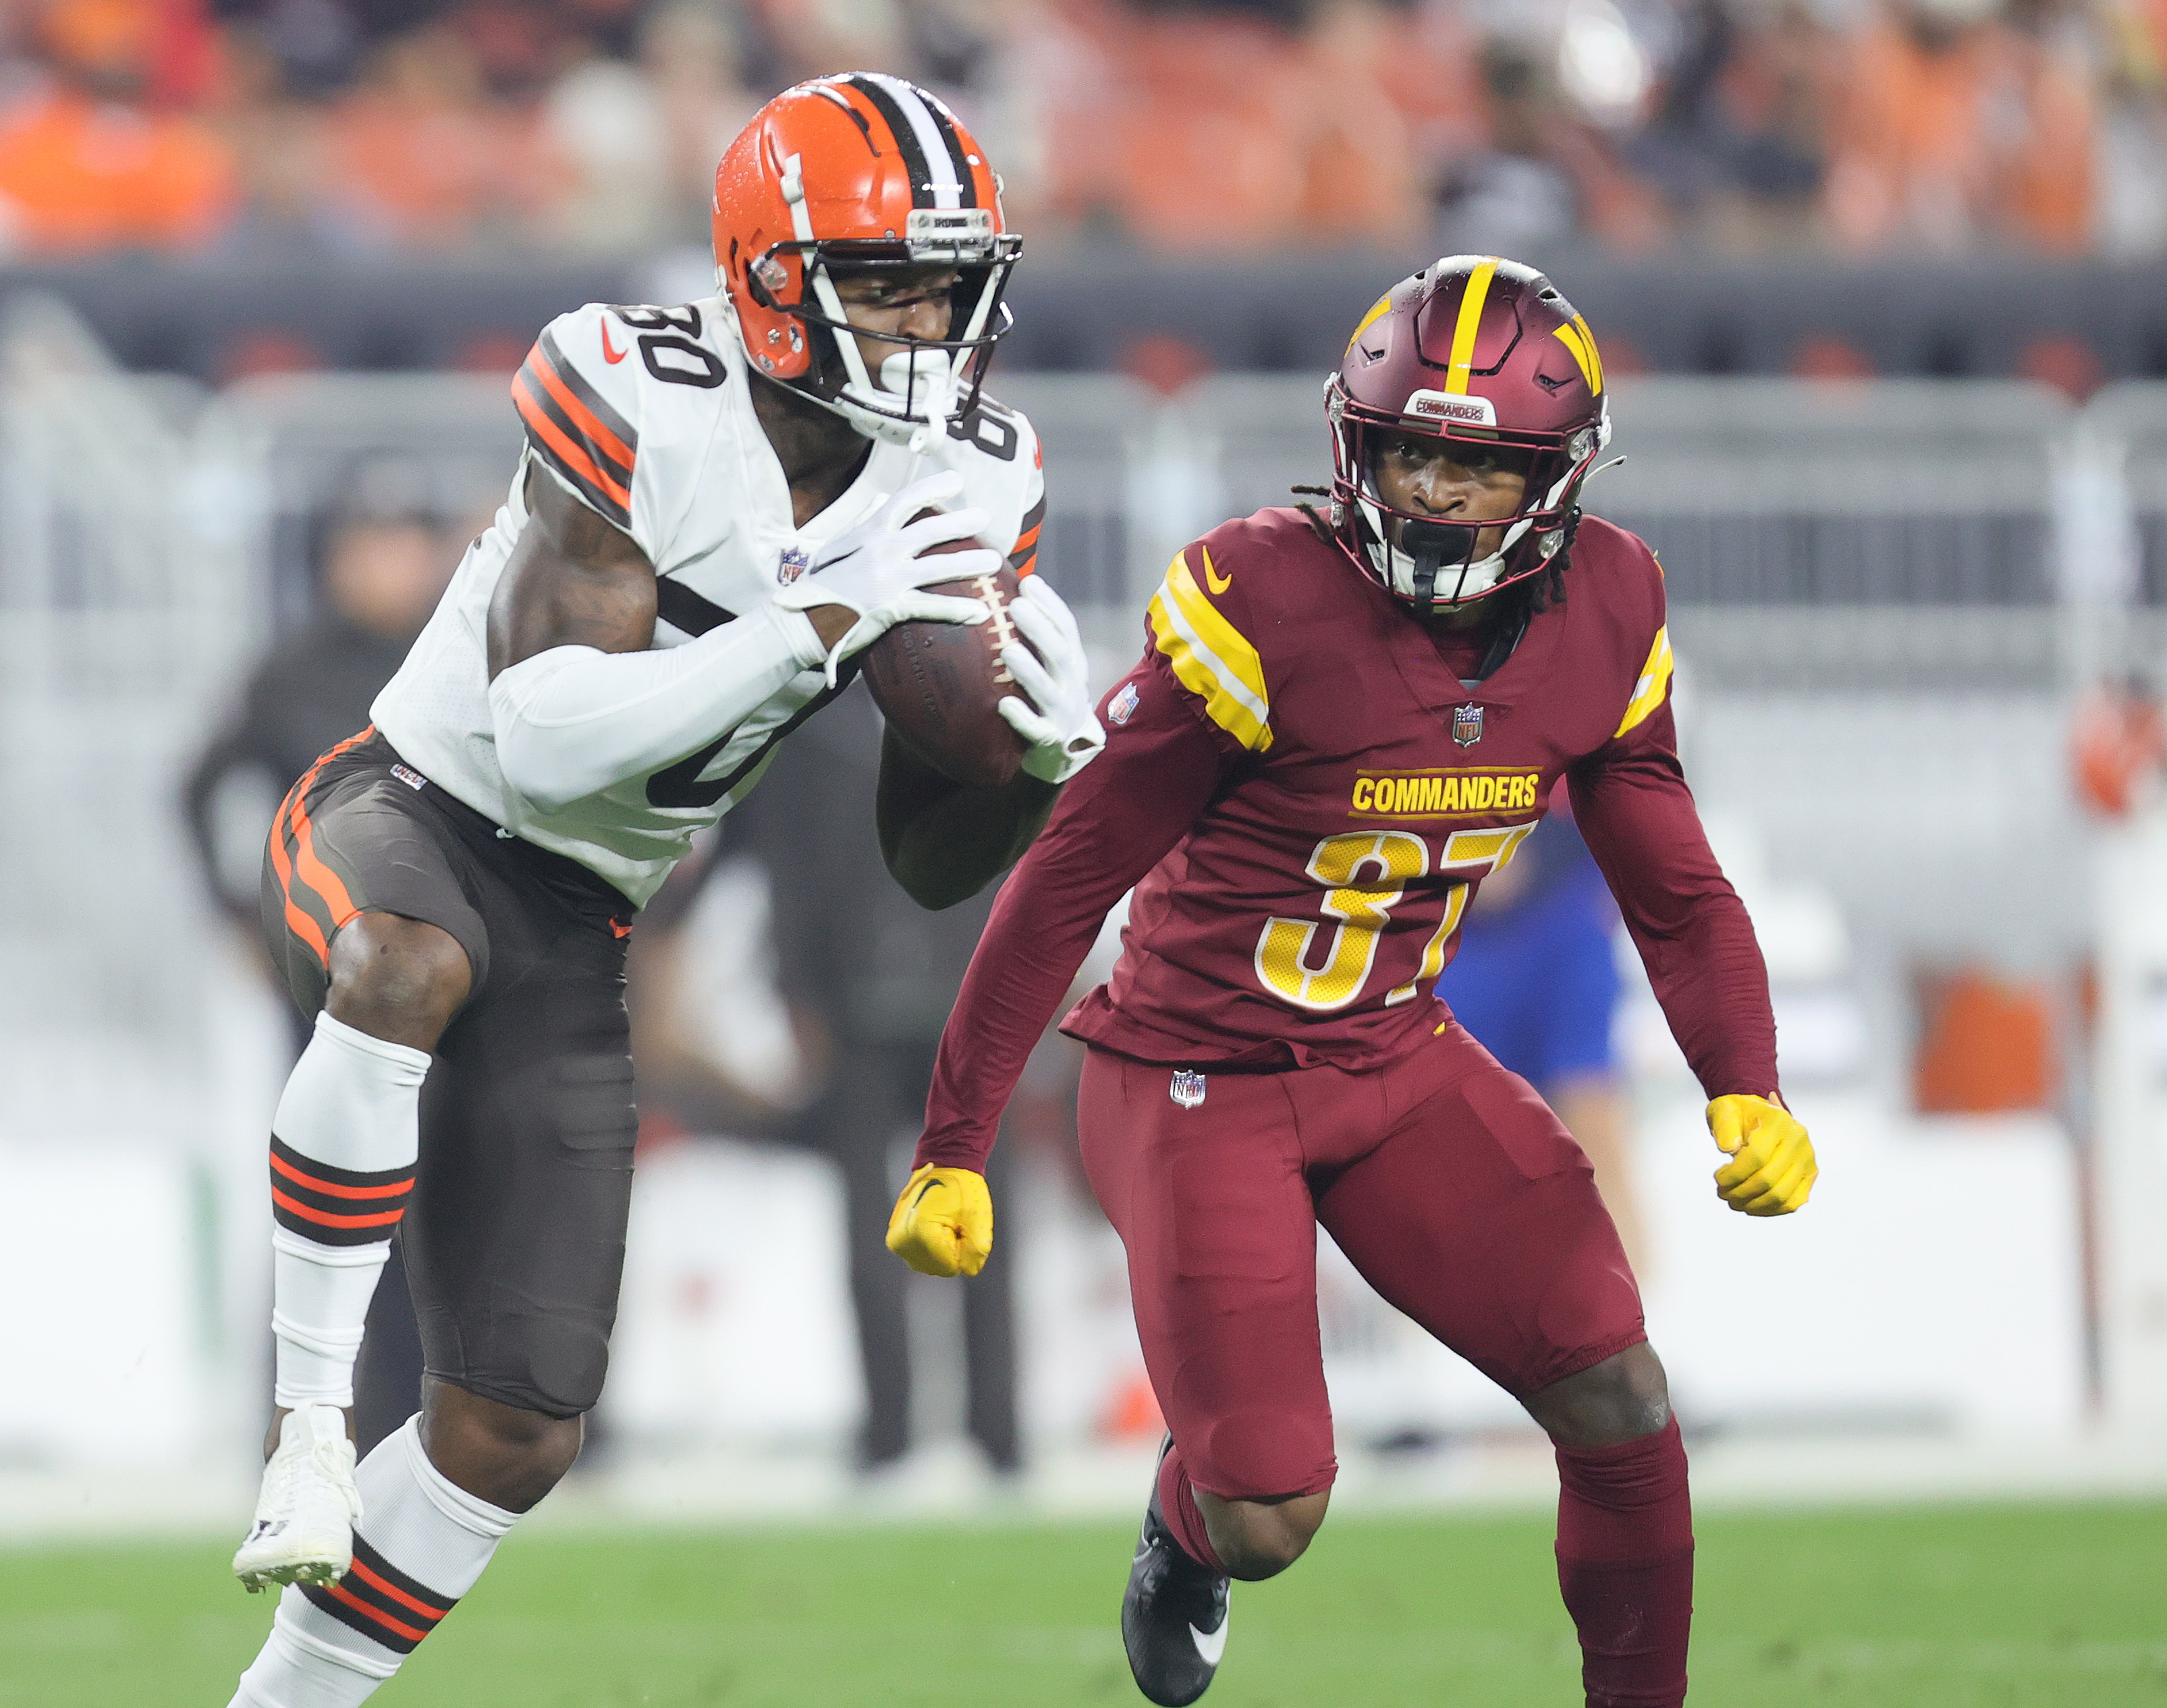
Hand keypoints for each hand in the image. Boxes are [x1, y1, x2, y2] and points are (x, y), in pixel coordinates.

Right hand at [775, 473, 1000, 684]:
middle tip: (985, 517)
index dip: (931, 487)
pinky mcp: (891, 609)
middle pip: (928, 531)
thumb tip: (881, 496)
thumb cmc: (818, 585)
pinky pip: (932, 607)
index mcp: (868, 533)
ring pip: (937, 567)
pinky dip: (958, 610)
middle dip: (959, 522)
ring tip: (994, 561)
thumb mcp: (835, 546)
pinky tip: (981, 613)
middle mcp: (881, 551)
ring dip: (969, 563)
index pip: (903, 501)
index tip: (956, 480)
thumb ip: (863, 520)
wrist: (801, 621)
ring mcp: (887, 580)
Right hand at [886, 1163, 992, 1276]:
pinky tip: (936, 1224)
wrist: (943, 1166)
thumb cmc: (961, 1188)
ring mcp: (897, 1243)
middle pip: (939, 1267)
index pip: (951, 1265)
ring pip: (931, 1264)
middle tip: (953, 1220)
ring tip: (945, 1221)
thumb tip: (968, 1269)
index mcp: (919, 1233)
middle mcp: (902, 1242)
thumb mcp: (978, 1218)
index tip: (960, 1222)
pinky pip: (923, 1258)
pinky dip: (934, 1246)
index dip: (963, 1247)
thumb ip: (977, 1251)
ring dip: (943, 1248)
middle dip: (952, 1249)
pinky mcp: (897, 1242)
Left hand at [997, 576, 1105, 783]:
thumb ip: (1036, 638)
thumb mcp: (1051, 668)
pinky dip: (1021, 717)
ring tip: (1008, 651)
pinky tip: (1004, 704)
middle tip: (1015, 606)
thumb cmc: (1049, 700)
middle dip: (1039, 629)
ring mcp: (1063, 715)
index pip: (1067, 628)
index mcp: (1073, 664)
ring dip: (1029, 671)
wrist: (1066, 754)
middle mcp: (1072, 686)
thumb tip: (1007, 594)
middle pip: (1060, 654)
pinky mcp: (1049, 742)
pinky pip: (1037, 731)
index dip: (1050, 604)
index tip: (1028, 582)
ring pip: (1048, 692)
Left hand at [1708, 1094, 1816, 1215]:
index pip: (1756, 1157)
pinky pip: (1791, 1202)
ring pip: (1780, 1195)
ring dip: (1752, 1204)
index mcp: (1779, 1121)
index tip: (1718, 1178)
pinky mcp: (1809, 1174)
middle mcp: (1798, 1140)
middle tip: (1722, 1193)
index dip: (1733, 1174)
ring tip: (1734, 1201)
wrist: (1759, 1113)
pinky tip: (1750, 1205)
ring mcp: (1807, 1159)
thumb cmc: (1739, 1113)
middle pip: (1768, 1179)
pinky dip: (1769, 1209)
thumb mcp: (1724, 1110)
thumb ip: (1725, 1128)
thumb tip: (1729, 1149)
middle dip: (1739, 1192)